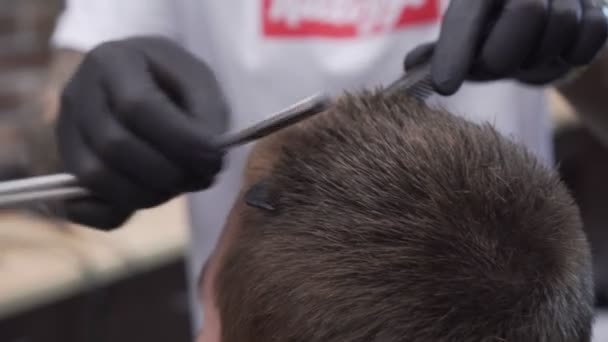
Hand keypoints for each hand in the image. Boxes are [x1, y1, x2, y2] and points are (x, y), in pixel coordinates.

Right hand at [56, 36, 229, 228]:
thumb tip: (208, 155)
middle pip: (114, 145)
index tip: (214, 158)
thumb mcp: (200, 83)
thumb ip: (208, 114)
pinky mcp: (68, 167)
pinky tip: (153, 197)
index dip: (180, 140)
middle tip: (204, 175)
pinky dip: (117, 212)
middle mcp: (79, 93)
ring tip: (184, 183)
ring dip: (150, 193)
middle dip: (168, 172)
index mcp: (113, 60)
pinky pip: (81, 206)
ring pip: (97, 178)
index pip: (137, 106)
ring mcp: (67, 132)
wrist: (145, 85)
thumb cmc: (176, 83)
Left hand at [405, 0, 607, 94]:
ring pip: (561, 23)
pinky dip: (571, 55)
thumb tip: (411, 66)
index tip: (444, 87)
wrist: (550, 23)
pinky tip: (558, 51)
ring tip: (528, 55)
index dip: (455, 51)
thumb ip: (442, 52)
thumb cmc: (497, 33)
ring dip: (540, 56)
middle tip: (498, 65)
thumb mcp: (468, 39)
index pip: (467, 17)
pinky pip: (591, 35)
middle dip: (509, 52)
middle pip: (527, 11)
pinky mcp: (599, 4)